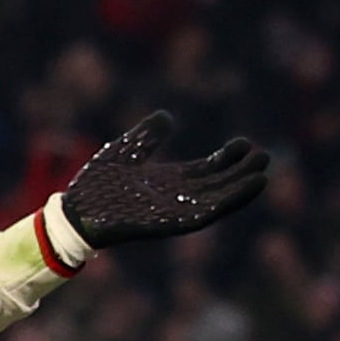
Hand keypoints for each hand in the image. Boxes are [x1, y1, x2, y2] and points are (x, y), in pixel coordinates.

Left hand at [60, 111, 270, 247]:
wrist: (74, 211)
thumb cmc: (94, 187)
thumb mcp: (125, 151)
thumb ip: (147, 136)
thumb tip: (166, 117)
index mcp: (167, 183)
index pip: (205, 172)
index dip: (226, 160)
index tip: (245, 145)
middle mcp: (174, 199)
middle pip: (216, 185)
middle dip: (239, 173)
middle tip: (264, 157)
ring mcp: (173, 212)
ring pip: (215, 201)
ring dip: (238, 190)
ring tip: (263, 174)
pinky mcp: (170, 223)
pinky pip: (204, 215)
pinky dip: (225, 203)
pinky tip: (241, 191)